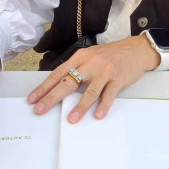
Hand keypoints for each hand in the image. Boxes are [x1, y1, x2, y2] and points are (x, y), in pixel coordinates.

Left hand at [28, 36, 159, 122]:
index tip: (33, 99)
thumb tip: (59, 85)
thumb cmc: (111, 55)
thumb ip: (77, 68)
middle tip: (40, 110)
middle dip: (52, 97)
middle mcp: (91, 63)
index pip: (58, 73)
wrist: (136, 49)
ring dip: (80, 107)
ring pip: (89, 91)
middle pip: (68, 82)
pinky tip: (97, 115)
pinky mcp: (118, 79)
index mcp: (80, 57)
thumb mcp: (90, 56)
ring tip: (71, 119)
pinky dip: (103, 106)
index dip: (44, 87)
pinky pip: (109, 95)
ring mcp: (105, 71)